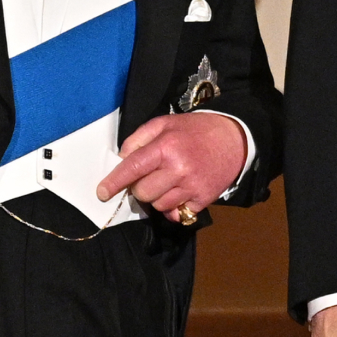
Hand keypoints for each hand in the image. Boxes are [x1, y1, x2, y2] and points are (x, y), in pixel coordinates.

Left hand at [98, 112, 244, 223]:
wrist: (234, 139)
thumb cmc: (195, 130)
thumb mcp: (165, 123)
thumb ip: (140, 138)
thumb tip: (122, 159)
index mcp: (166, 147)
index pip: (132, 168)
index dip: (114, 182)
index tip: (102, 192)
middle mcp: (178, 169)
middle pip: (143, 192)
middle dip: (140, 187)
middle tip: (150, 176)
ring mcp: (192, 186)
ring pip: (158, 206)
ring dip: (157, 197)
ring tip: (168, 182)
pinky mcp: (203, 199)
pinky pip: (177, 214)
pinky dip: (174, 207)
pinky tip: (179, 193)